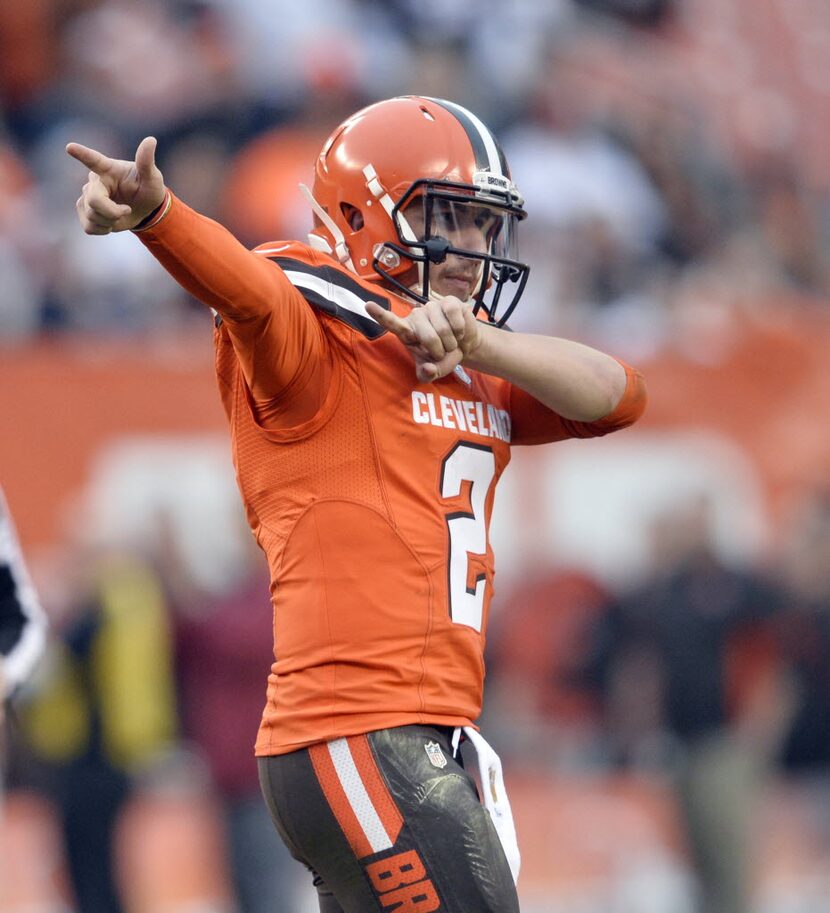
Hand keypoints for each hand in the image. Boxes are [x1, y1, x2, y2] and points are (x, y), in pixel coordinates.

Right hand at [66, 136, 165, 233]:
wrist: (145, 209)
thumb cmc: (148, 189)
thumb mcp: (152, 178)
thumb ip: (147, 161)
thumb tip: (151, 140)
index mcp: (108, 169)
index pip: (93, 160)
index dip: (82, 154)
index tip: (70, 147)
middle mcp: (94, 181)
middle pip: (93, 200)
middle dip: (112, 212)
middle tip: (127, 210)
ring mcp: (87, 197)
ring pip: (91, 216)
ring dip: (110, 221)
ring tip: (121, 214)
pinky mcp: (85, 212)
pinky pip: (89, 227)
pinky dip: (103, 230)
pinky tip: (111, 223)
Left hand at [366, 296, 481, 382]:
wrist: (465, 346)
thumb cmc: (443, 357)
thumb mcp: (434, 372)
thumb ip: (427, 375)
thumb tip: (428, 368)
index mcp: (407, 332)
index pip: (392, 323)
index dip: (380, 315)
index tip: (368, 306)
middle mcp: (416, 316)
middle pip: (428, 337)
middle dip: (440, 351)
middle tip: (442, 352)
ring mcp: (432, 307)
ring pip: (444, 329)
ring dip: (452, 343)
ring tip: (451, 342)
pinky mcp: (449, 302)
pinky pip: (454, 317)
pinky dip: (460, 330)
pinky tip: (459, 331)